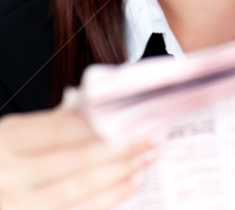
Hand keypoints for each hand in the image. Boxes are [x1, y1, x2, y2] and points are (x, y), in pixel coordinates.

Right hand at [0, 105, 157, 209]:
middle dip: (119, 147)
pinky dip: (107, 198)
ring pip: (79, 189)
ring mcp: (19, 206)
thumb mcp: (12, 133)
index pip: (60, 131)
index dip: (98, 124)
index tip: (132, 116)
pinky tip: (128, 184)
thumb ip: (51, 121)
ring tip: (146, 157)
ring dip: (119, 172)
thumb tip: (93, 104)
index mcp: (7, 140)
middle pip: (76, 160)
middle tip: (151, 136)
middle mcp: (10, 175)